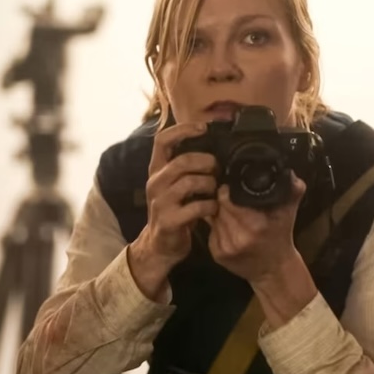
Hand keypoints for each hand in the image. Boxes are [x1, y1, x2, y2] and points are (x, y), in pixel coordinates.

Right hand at [128, 122, 218, 299]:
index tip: (203, 128)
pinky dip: (210, 206)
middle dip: (206, 162)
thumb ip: (187, 168)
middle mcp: (155, 182)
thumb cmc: (174, 210)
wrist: (160, 245)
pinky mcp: (169, 220)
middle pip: (182, 161)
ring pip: (190, 182)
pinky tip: (212, 209)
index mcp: (157, 170)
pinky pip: (196, 208)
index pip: (162, 140)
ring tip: (215, 191)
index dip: (183, 130)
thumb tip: (213, 149)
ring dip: (210, 185)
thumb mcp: (176, 185)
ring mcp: (160, 202)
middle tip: (217, 169)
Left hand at [207, 172, 304, 285]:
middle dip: (223, 200)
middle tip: (231, 198)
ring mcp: (225, 248)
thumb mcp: (288, 213)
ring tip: (231, 212)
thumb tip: (288, 172)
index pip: (227, 199)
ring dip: (219, 212)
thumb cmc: (280, 237)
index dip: (228, 190)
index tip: (233, 188)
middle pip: (219, 207)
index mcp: (255, 225)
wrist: (273, 270)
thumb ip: (292, 191)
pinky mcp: (217, 255)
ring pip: (213, 218)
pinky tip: (228, 226)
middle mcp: (238, 237)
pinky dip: (217, 225)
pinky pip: (211, 231)